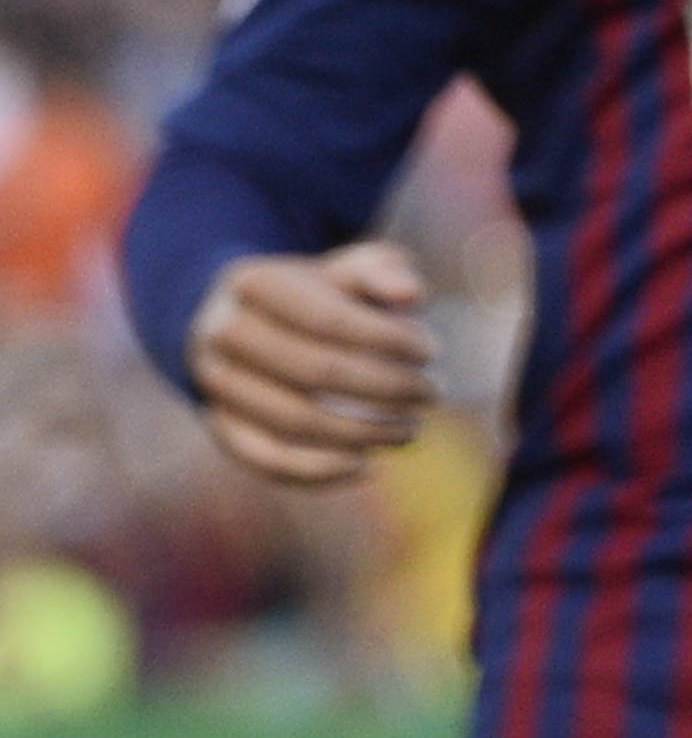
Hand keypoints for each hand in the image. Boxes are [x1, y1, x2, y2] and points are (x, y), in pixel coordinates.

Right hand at [188, 243, 436, 487]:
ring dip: (359, 433)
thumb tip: (412, 296)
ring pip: (291, 421)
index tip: (430, 352)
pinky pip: (266, 460)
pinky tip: (365, 465)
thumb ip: (383, 271)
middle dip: (383, 387)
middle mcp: (222, 334)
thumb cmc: (315, 291)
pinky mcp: (220, 428)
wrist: (246, 320)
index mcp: (254, 282)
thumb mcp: (348, 267)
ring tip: (409, 430)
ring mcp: (215, 385)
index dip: (385, 339)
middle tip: (430, 394)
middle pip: (312, 372)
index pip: (327, 318)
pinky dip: (317, 470)